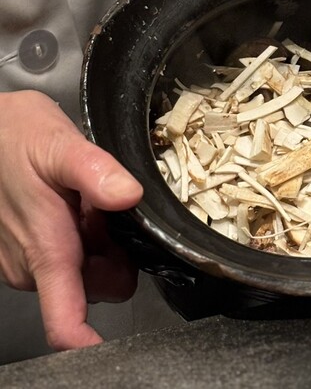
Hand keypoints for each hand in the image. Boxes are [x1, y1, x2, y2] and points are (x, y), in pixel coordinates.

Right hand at [0, 90, 142, 350]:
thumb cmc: (15, 134)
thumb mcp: (59, 145)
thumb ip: (94, 172)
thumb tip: (129, 195)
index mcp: (46, 250)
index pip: (65, 321)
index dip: (90, 343)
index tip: (115, 343)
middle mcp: (36, 265)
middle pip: (102, 288)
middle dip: (116, 256)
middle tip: (104, 209)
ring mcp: (31, 258)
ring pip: (93, 271)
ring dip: (102, 243)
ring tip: (88, 201)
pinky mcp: (30, 248)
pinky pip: (76, 256)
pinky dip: (88, 236)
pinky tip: (80, 204)